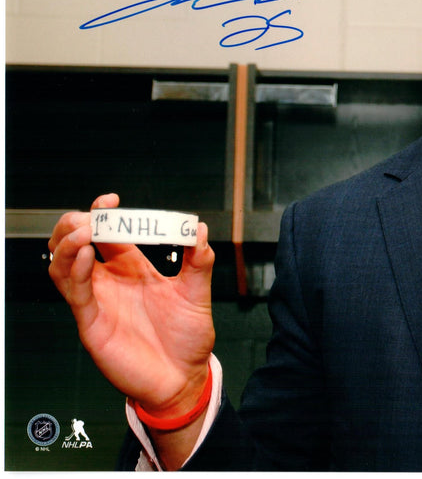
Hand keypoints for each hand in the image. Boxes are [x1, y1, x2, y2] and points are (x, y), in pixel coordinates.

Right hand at [48, 193, 215, 416]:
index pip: (109, 234)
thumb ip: (199, 262)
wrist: (184, 379)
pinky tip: (85, 255)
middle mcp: (110, 282)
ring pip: (64, 266)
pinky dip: (75, 271)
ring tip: (83, 230)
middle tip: (89, 215)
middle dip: (76, 224)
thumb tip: (200, 228)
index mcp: (132, 268)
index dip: (104, 214)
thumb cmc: (188, 338)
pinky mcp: (92, 324)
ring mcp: (98, 302)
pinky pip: (75, 294)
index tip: (111, 199)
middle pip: (77, 245)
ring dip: (68, 244)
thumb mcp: (198, 294)